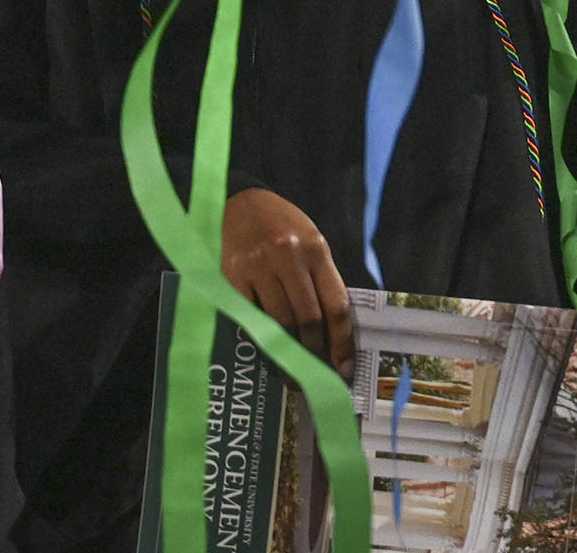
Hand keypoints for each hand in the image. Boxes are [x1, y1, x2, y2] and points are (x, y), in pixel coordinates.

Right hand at [221, 188, 355, 377]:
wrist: (238, 202)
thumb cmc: (281, 225)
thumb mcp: (310, 242)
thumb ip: (320, 279)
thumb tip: (331, 329)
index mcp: (317, 250)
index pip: (337, 305)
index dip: (342, 341)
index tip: (344, 367)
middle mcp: (290, 258)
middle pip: (308, 319)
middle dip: (314, 352)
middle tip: (315, 374)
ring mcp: (259, 267)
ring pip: (279, 322)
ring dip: (287, 351)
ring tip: (291, 370)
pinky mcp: (232, 275)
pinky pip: (250, 316)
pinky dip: (260, 334)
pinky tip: (265, 346)